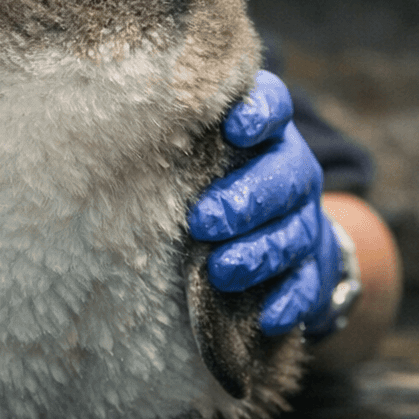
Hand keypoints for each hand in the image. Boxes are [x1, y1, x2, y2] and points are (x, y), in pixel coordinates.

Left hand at [189, 70, 343, 335]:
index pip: (273, 105)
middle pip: (285, 173)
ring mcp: (306, 219)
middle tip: (203, 223)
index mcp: (265, 133)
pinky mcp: (311, 268)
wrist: (272, 241)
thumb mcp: (195, 159)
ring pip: (294, 231)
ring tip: (221, 272)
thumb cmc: (211, 187)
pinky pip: (307, 283)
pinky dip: (288, 298)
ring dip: (260, 253)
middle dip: (246, 200)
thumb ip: (174, 146)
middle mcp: (292, 170)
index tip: (233, 129)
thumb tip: (107, 136)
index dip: (259, 113)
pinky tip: (267, 314)